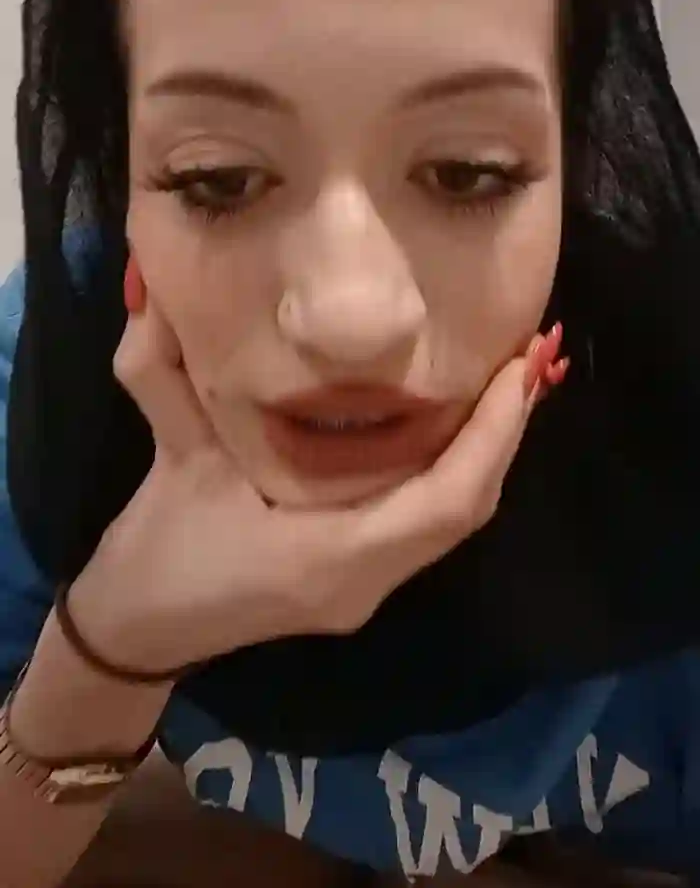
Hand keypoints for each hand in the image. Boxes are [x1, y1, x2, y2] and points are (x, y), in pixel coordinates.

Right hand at [71, 296, 556, 675]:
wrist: (142, 625)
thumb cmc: (159, 545)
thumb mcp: (167, 453)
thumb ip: (158, 371)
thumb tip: (153, 287)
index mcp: (329, 559)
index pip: (446, 501)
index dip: (493, 435)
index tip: (521, 366)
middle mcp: (365, 581)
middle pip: (468, 508)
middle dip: (507, 431)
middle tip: (533, 353)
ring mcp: (369, 586)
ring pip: (456, 516)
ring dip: (489, 448)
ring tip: (512, 375)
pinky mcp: (363, 577)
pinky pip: (432, 519)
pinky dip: (458, 466)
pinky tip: (462, 416)